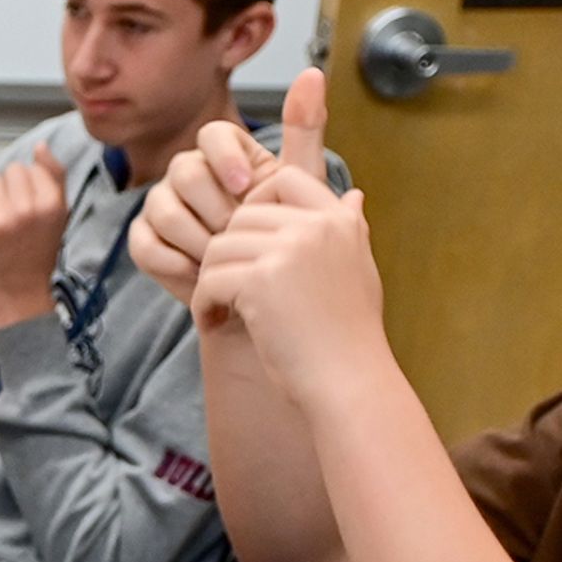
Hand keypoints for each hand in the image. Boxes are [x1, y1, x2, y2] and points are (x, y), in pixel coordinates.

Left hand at [0, 146, 69, 328]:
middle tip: (16, 215)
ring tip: (3, 222)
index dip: (29, 185)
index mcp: (51, 204)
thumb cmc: (40, 253)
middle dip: (10, 189)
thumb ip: (53, 176)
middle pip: (9, 171)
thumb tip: (40, 146)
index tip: (31, 206)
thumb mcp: (59, 214)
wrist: (20, 296)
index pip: (30, 167)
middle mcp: (26, 210)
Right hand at [134, 67, 326, 319]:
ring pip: (160, 205)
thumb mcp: (304, 190)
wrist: (265, 311)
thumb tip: (312, 73)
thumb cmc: (286, 249)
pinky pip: (143, 241)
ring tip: (222, 260)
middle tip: (237, 234)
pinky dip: (171, 260)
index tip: (245, 187)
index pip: (211, 134)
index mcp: (228, 159)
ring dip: (195, 237)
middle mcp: (192, 177)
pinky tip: (197, 276)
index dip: (223, 157)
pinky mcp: (148, 243)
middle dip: (212, 206)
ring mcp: (165, 209)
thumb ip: (305, 132)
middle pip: (183, 169)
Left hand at [190, 170, 384, 398]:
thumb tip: (353, 194)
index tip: (253, 246)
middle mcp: (316, 227)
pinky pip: (209, 279)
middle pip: (242, 216)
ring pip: (220, 247)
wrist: (349, 382)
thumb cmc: (349, 335)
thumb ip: (349, 229)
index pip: (284, 179)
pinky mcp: (260, 280)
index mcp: (339, 220)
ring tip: (218, 310)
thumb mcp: (358, 270)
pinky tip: (213, 324)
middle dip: (228, 253)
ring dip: (210, 280)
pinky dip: (203, 304)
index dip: (257, 204)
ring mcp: (288, 250)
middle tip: (227, 289)